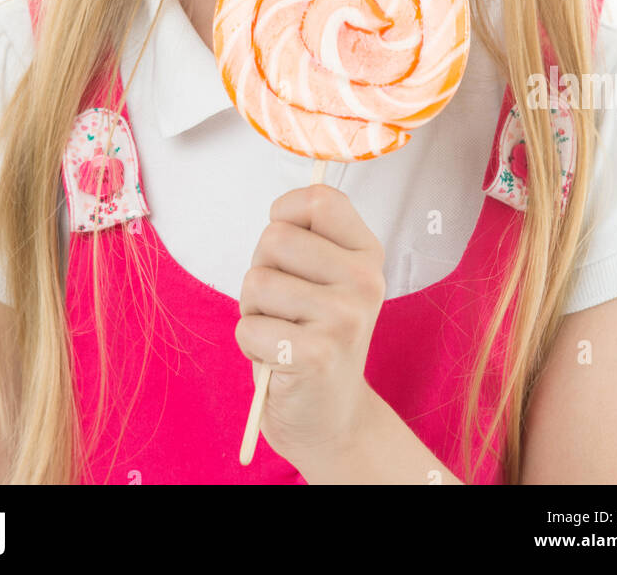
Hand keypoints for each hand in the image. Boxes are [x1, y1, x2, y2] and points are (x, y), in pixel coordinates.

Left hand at [234, 183, 386, 463]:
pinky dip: (251, 346)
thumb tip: (278, 212)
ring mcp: (345, 318)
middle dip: (262, 271)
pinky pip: (249, 328)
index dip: (284, 215)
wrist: (332, 417)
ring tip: (281, 333)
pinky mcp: (319, 355)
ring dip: (253, 311)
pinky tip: (279, 360)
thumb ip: (307, 237)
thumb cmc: (312, 335)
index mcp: (367, 253)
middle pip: (274, 237)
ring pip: (257, 281)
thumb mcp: (324, 277)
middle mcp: (365, 280)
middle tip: (283, 307)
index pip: (317, 199)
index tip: (287, 251)